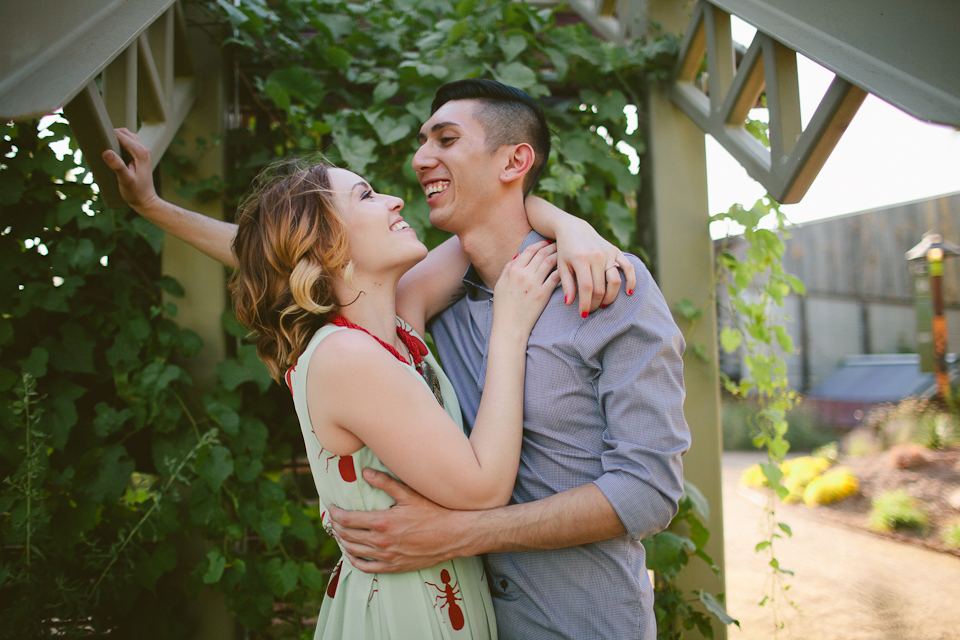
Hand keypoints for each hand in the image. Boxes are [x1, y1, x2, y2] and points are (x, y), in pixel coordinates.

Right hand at [101, 128, 160, 211]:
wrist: (146, 201)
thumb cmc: (136, 193)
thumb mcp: (125, 180)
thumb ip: (117, 166)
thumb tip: (106, 152)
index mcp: (140, 152)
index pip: (121, 135)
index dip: (108, 134)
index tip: (96, 138)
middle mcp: (143, 149)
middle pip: (125, 132)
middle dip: (111, 134)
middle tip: (98, 141)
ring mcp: (143, 152)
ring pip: (127, 137)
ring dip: (116, 138)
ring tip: (104, 145)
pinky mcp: (140, 157)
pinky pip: (129, 144)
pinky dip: (120, 143)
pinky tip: (112, 151)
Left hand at [328, 469, 461, 572]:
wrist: (453, 535)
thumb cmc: (433, 512)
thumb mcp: (409, 493)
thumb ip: (385, 482)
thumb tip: (364, 472)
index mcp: (382, 522)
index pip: (348, 519)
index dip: (336, 513)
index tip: (332, 507)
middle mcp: (381, 542)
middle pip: (347, 535)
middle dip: (336, 526)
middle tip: (333, 519)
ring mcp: (386, 557)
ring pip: (354, 551)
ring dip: (342, 542)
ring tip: (339, 533)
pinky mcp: (393, 567)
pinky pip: (366, 568)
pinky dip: (354, 560)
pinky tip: (351, 554)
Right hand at [493, 241, 561, 333]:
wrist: (509, 326)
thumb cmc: (503, 307)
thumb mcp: (500, 284)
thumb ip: (507, 268)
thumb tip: (518, 256)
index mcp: (512, 270)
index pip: (529, 250)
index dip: (540, 244)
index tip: (547, 242)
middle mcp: (523, 274)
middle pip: (541, 254)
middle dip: (552, 246)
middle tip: (560, 243)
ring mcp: (534, 284)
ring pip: (550, 262)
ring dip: (558, 255)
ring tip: (565, 253)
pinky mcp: (543, 294)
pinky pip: (555, 277)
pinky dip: (562, 270)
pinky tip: (567, 268)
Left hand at [555, 219, 636, 316]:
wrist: (573, 228)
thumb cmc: (565, 250)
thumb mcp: (561, 266)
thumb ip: (567, 284)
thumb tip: (569, 303)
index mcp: (581, 259)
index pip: (586, 288)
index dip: (586, 304)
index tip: (583, 314)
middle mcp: (596, 256)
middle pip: (600, 288)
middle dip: (596, 303)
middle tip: (591, 310)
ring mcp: (608, 253)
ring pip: (615, 282)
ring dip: (610, 297)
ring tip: (603, 304)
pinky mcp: (615, 251)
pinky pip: (628, 267)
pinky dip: (631, 280)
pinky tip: (629, 292)